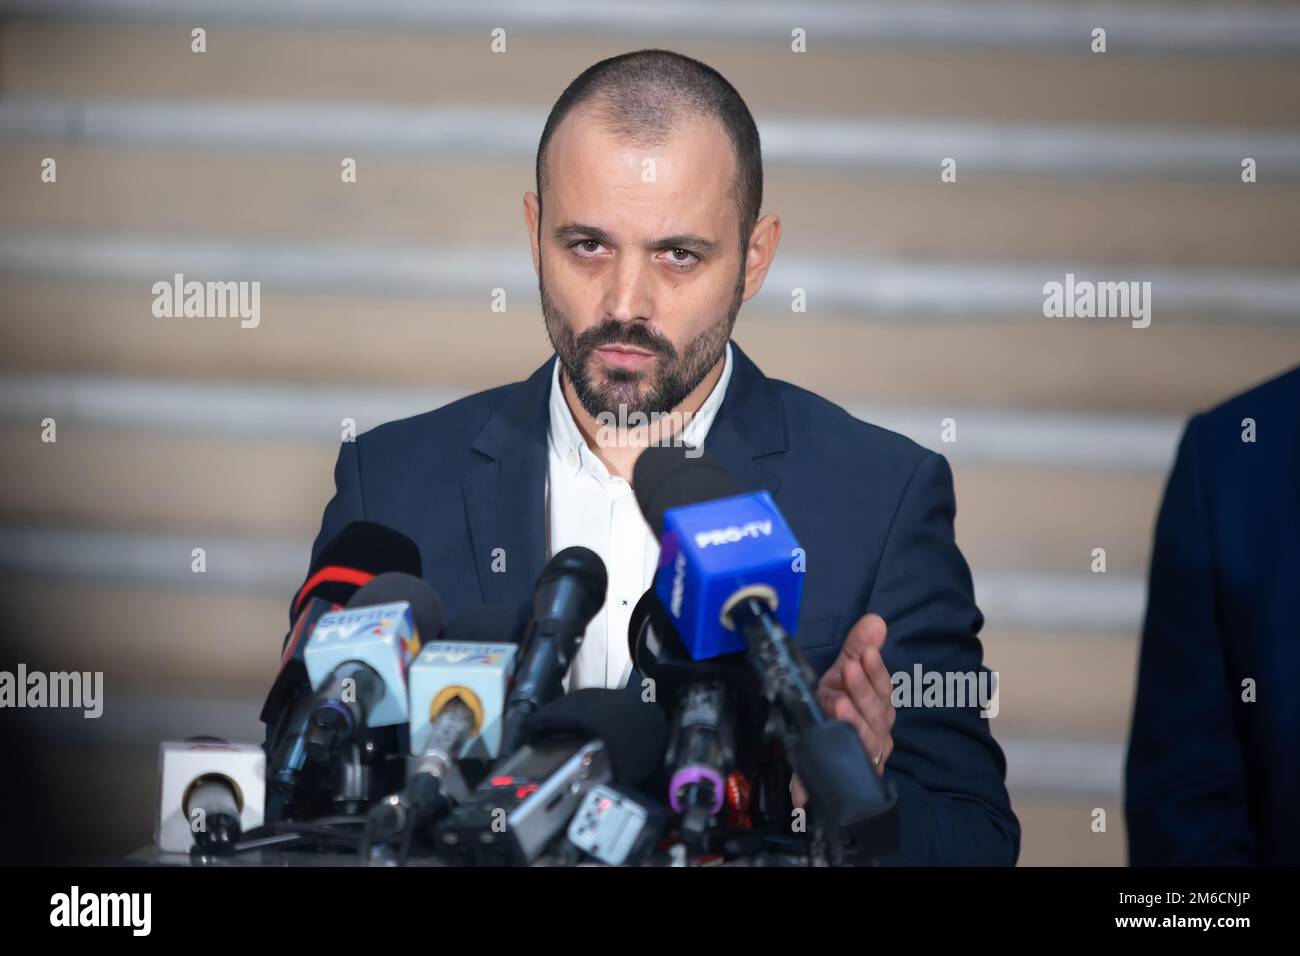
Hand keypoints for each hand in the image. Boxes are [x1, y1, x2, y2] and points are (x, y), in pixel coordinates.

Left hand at [791, 613, 894, 808]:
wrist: (832, 745)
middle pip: (875, 712)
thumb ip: (858, 646)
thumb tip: (875, 621)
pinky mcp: (843, 775)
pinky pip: (831, 776)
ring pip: (862, 740)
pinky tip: (804, 787)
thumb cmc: (841, 702)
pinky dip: (814, 781)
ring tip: (838, 704)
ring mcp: (863, 754)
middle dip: (862, 690)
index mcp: (880, 706)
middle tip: (848, 669)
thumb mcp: (845, 673)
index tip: (864, 653)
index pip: (883, 687)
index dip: (875, 671)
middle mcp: (877, 731)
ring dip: (852, 723)